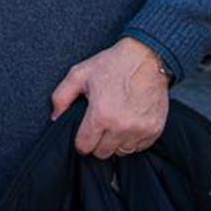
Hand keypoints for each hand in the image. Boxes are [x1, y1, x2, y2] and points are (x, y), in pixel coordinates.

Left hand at [50, 37, 170, 158]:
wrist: (147, 58)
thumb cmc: (113, 64)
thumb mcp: (79, 74)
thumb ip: (61, 97)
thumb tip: (55, 117)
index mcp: (100, 115)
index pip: (85, 146)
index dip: (80, 141)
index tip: (83, 134)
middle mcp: (121, 127)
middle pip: (102, 153)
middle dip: (97, 143)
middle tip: (99, 126)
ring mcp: (140, 130)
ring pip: (122, 152)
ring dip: (116, 142)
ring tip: (114, 123)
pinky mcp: (154, 130)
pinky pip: (140, 147)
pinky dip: (133, 140)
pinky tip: (128, 124)